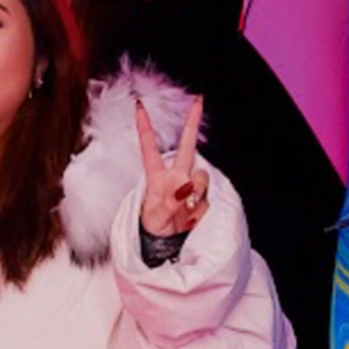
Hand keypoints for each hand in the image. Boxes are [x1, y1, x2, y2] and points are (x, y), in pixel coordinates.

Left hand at [135, 97, 208, 236]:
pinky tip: (192, 221)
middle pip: (187, 146)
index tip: (139, 106)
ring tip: (186, 214)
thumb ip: (170, 201)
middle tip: (198, 101)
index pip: (149, 148)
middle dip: (192, 123)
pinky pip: (208, 198)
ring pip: (201, 176)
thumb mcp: (154, 218)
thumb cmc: (154, 229)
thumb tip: (186, 186)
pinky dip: (201, 211)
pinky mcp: (202, 198)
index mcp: (157, 177)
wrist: (167, 247)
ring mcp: (190, 186)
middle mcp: (175, 176)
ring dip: (197, 193)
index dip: (145, 127)